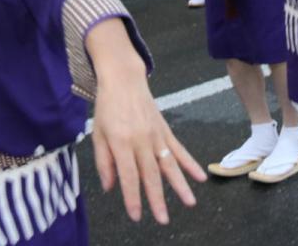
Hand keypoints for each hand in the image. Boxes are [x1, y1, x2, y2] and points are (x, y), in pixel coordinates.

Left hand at [89, 22, 205, 223]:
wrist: (124, 80)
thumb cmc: (107, 108)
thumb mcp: (97, 135)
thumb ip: (104, 162)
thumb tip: (111, 188)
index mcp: (121, 143)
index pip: (129, 176)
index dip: (133, 198)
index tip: (137, 216)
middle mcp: (141, 141)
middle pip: (151, 175)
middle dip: (158, 199)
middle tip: (163, 219)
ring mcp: (156, 135)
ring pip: (169, 165)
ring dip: (180, 186)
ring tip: (190, 203)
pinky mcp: (165, 130)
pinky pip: (179, 149)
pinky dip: (190, 164)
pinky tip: (200, 176)